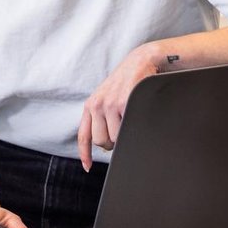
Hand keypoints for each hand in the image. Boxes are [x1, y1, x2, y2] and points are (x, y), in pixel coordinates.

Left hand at [77, 44, 158, 169]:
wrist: (142, 60)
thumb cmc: (128, 80)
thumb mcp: (108, 95)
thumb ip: (102, 115)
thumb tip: (106, 140)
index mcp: (91, 104)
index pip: (84, 135)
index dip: (85, 154)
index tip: (87, 167)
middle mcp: (97, 105)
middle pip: (101, 141)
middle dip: (112, 143)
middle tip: (122, 133)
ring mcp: (110, 104)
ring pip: (114, 137)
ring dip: (123, 136)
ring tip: (130, 121)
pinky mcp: (124, 103)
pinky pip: (126, 129)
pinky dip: (133, 128)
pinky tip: (137, 116)